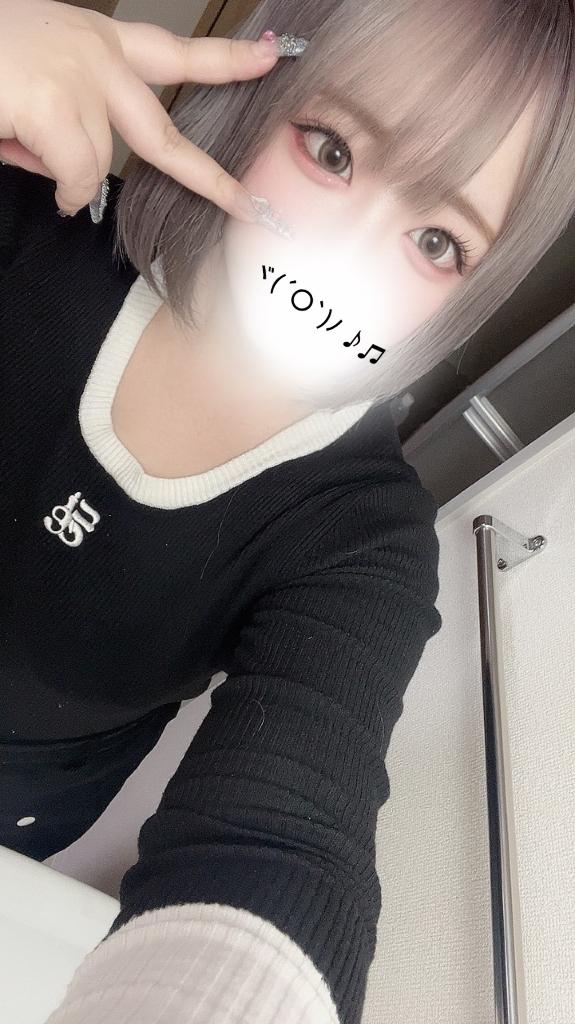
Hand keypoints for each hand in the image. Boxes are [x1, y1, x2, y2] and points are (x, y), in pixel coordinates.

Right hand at [0, 0, 279, 218]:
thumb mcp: (28, 81)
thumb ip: (62, 122)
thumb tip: (69, 175)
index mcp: (94, 40)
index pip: (171, 52)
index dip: (224, 61)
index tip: (267, 59)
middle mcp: (95, 53)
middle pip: (162, 133)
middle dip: (208, 176)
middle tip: (244, 206)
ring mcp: (78, 78)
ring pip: (94, 163)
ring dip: (60, 171)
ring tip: (15, 134)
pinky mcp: (56, 104)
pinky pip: (71, 175)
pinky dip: (52, 184)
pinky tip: (18, 152)